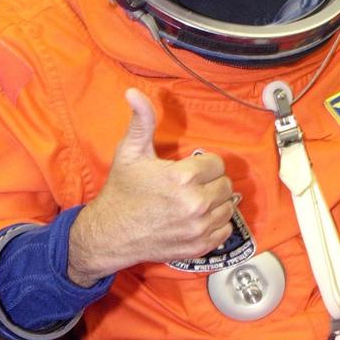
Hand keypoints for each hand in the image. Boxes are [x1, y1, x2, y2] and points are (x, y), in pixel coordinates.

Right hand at [68, 88, 235, 283]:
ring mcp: (198, 228)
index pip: (217, 164)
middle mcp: (195, 204)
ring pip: (228, 207)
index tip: (188, 170)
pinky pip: (225, 231)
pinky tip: (198, 219)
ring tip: (194, 201)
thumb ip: (141, 122)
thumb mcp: (129, 153)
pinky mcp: (199, 247)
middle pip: (226, 185)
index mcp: (182, 177)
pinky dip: (216, 224)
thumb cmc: (122, 191)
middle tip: (191, 186)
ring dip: (215, 203)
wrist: (111, 233)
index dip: (203, 165)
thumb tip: (134, 93)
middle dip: (211, 183)